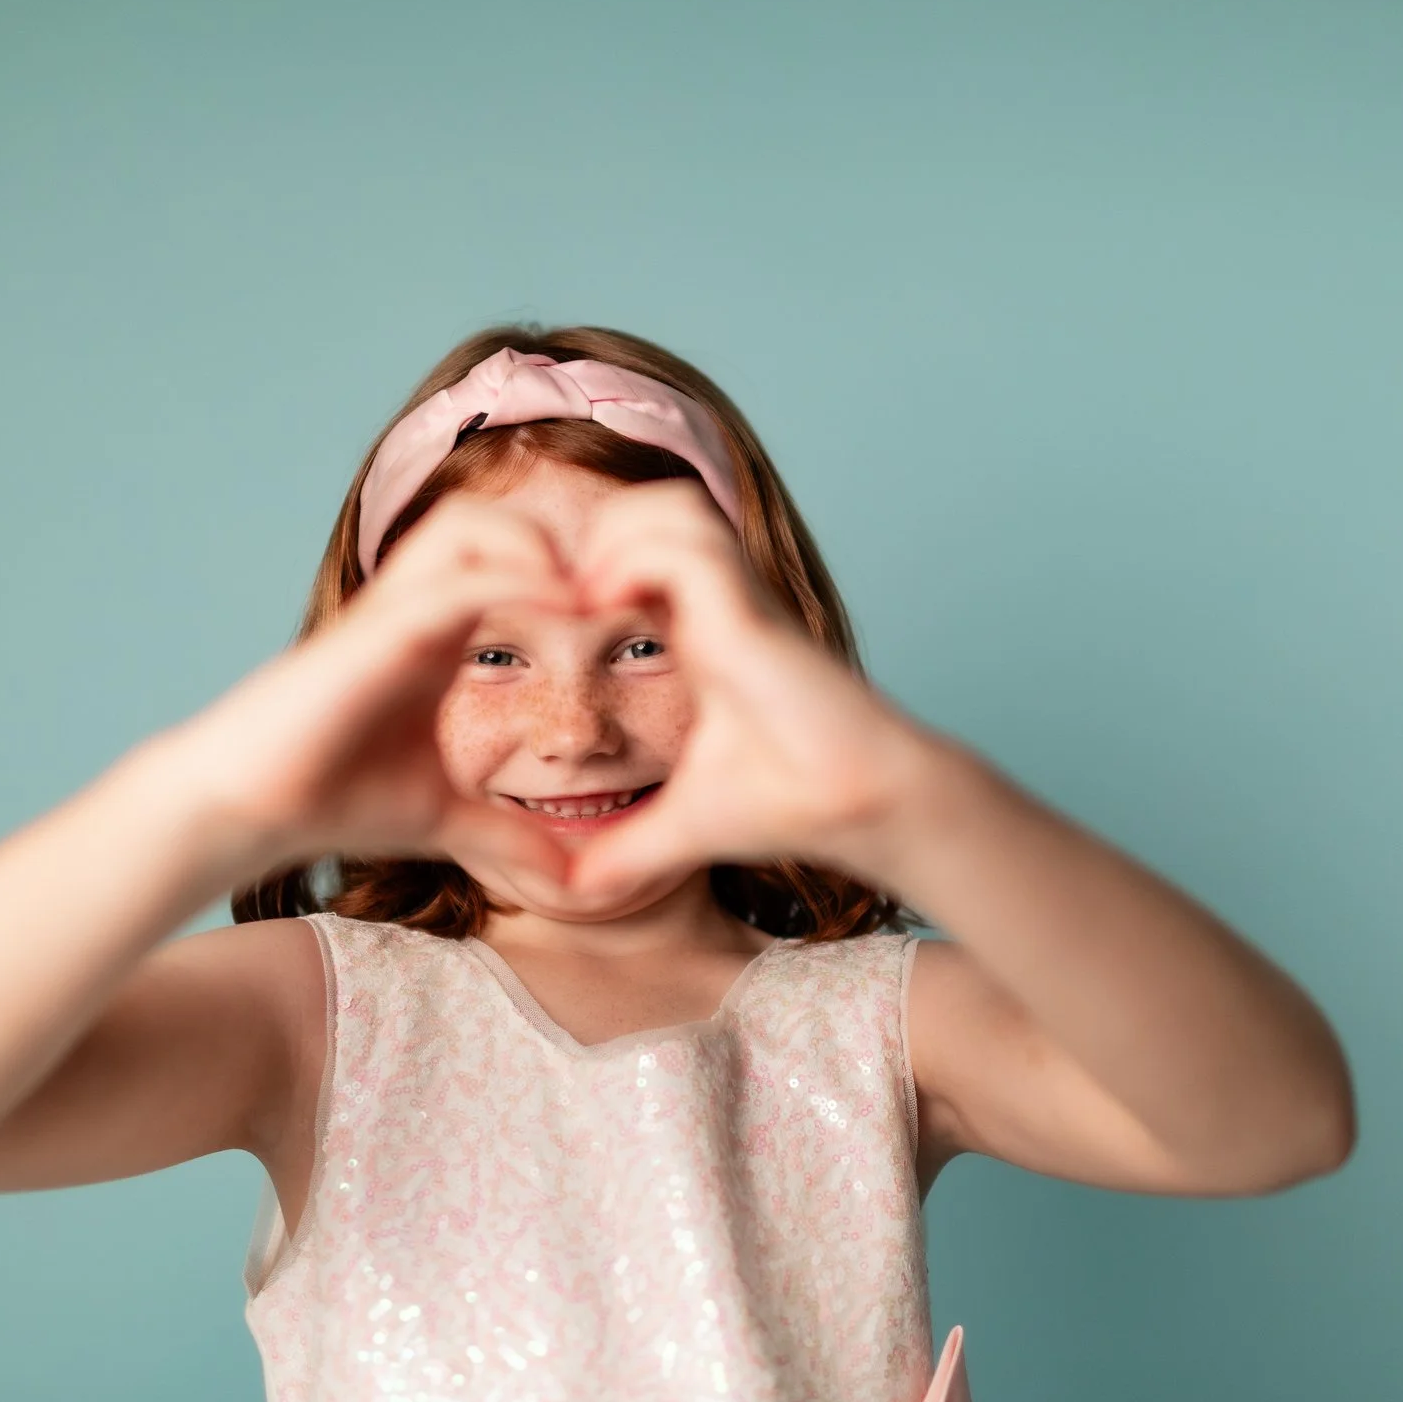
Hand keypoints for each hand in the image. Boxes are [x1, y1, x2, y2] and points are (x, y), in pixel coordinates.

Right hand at [172, 495, 579, 883]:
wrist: (248, 807)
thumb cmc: (331, 799)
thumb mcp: (444, 819)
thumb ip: (506, 837)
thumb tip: (571, 881)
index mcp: (435, 633)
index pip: (508, 563)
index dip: (572, 574)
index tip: (630, 618)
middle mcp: (416, 608)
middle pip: (493, 520)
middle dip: (560, 540)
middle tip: (616, 592)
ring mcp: (393, 611)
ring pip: (470, 526)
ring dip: (537, 547)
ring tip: (589, 597)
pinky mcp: (376, 629)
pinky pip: (456, 581)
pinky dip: (515, 582)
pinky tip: (565, 612)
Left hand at [560, 481, 928, 900]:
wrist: (859, 803)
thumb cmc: (789, 804)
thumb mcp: (683, 828)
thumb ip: (629, 850)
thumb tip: (577, 895)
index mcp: (703, 630)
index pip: (640, 550)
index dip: (586, 565)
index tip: (542, 618)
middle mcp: (721, 601)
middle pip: (650, 507)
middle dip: (591, 534)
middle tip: (553, 595)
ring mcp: (738, 597)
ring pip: (666, 505)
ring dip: (610, 536)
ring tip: (578, 597)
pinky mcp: (747, 611)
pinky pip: (678, 544)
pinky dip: (632, 559)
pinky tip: (602, 606)